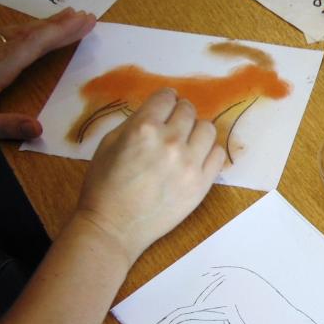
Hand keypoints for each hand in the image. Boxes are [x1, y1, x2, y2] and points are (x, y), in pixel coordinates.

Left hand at [0, 8, 95, 142]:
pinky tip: (32, 28)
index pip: (34, 45)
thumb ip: (7, 126)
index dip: (61, 33)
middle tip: (87, 16)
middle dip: (60, 23)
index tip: (85, 23)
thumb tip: (40, 128)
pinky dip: (26, 27)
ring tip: (68, 16)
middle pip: (30, 31)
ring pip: (18, 29)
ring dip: (45, 23)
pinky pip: (5, 31)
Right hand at [73, 89, 225, 264]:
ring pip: (208, 128)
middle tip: (172, 126)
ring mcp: (190, 163)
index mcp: (144, 128)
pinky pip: (218, 154)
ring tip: (185, 143)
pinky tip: (196, 159)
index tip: (163, 107)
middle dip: (179, 114)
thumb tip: (158, 111)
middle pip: (189, 110)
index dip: (164, 100)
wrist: (113, 227)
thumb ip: (135, 122)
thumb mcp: (108, 144)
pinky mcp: (202, 183)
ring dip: (196, 131)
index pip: (167, 96)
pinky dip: (209, 152)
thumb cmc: (104, 186)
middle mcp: (170, 141)